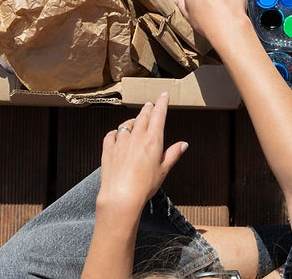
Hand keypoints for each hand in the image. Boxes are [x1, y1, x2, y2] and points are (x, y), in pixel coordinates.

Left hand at [96, 94, 187, 220]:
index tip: (164, 95)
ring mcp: (121, 142)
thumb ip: (173, 154)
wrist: (121, 197)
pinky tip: (117, 134)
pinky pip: (111, 135)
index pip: (158, 115)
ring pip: (127, 124)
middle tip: (150, 105)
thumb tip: (183, 144)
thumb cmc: (145, 186)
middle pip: (143, 116)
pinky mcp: (108, 149)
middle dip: (148, 109)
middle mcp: (137, 137)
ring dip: (133, 120)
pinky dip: (116, 132)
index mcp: (153, 140)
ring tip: (136, 120)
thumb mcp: (163, 170)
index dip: (162, 103)